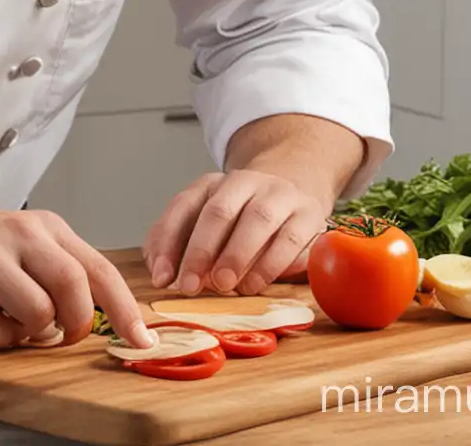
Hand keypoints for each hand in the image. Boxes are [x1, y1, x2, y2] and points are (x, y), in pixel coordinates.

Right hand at [0, 194, 153, 350]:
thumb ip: (50, 270)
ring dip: (19, 334)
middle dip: (72, 326)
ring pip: (35, 318)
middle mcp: (14, 234)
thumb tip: (98, 320)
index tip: (142, 341)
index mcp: (39, 226)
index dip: (126, 310)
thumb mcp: (9, 242)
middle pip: (75, 292)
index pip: (98, 269)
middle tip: (53, 335)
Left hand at [142, 169, 330, 297]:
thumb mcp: (206, 223)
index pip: (183, 207)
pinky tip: (255, 284)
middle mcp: (244, 183)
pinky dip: (272, 264)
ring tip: (225, 287)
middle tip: (191, 286)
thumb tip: (161, 272)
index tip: (162, 277)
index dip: (168, 243)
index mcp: (211, 184)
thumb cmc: (241, 219)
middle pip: (218, 211)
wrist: (293, 191)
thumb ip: (178, 244)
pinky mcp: (309, 214)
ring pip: (258, 220)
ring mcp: (279, 195)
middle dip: (202, 251)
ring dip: (238, 256)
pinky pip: (291, 238)